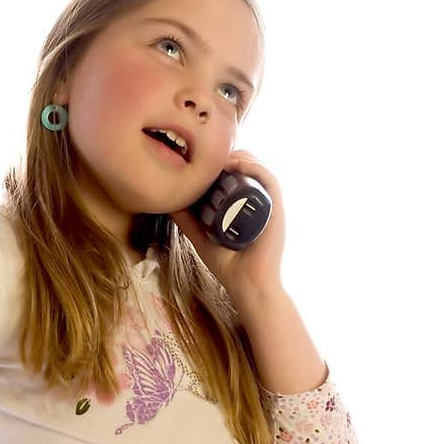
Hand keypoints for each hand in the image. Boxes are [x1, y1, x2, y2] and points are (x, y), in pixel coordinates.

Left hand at [170, 149, 286, 304]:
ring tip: (218, 158)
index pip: (242, 175)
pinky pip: (269, 180)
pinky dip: (253, 167)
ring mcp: (270, 206)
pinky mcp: (276, 211)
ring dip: (240, 157)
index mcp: (250, 207)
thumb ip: (188, 221)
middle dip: (231, 156)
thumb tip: (168, 203)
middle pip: (251, 168)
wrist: (246, 287)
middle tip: (209, 157)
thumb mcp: (201, 238)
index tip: (206, 159)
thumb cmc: (229, 267)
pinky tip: (234, 164)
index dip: (227, 162)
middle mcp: (262, 204)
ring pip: (260, 169)